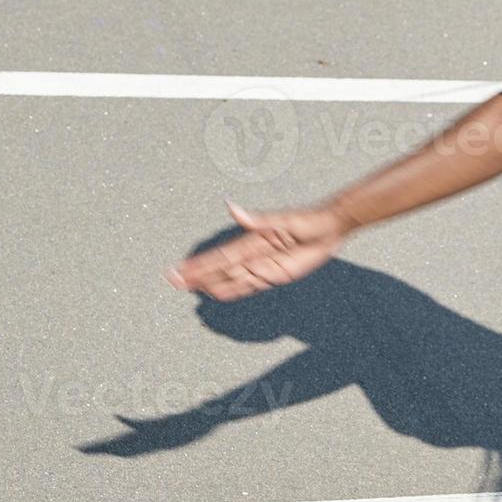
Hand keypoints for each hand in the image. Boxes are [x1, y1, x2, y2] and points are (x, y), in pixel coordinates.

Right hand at [166, 202, 352, 299]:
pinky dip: (233, 290)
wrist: (328, 227)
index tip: (180, 267)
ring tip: (189, 288)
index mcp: (251, 240)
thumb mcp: (281, 219)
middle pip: (219, 269)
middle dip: (197, 275)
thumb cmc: (306, 219)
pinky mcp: (275, 275)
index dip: (199, 264)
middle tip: (173, 280)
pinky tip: (218, 293)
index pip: (219, 256)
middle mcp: (252, 254)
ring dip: (210, 284)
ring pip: (231, 279)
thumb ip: (255, 219)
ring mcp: (262, 266)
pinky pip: (250, 286)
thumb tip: (231, 207)